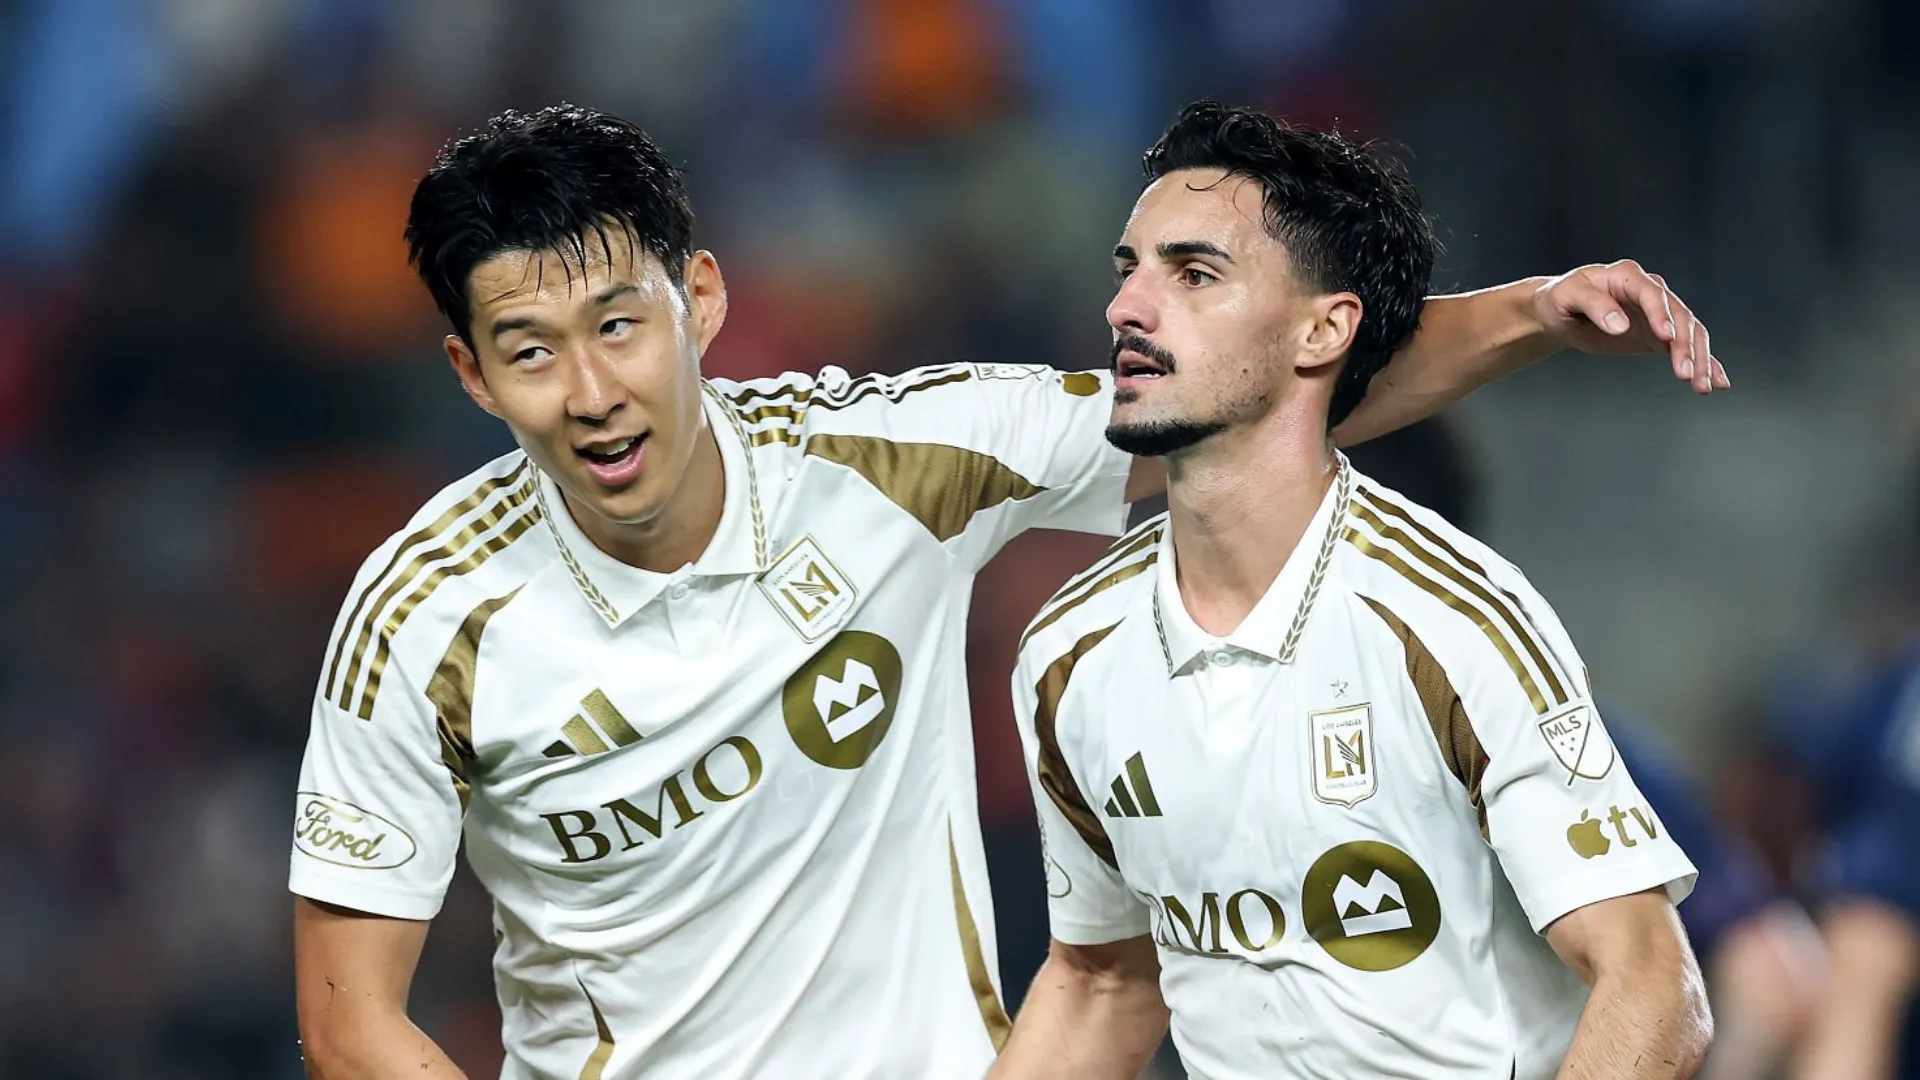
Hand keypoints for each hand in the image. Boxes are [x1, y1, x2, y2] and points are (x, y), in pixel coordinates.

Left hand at [1533, 260, 1728, 393]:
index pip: (1652, 294)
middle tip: (1685, 373)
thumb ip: (1594, 305)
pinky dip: (1706, 362)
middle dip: (1685, 345)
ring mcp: (1659, 312)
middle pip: (1679, 316)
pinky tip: (1717, 382)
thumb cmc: (1562, 299)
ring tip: (1702, 386)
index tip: (1665, 338)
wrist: (1561, 310)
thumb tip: (1620, 325)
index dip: (1661, 314)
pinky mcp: (1660, 333)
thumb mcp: (1568, 297)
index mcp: (1628, 276)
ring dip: (1699, 358)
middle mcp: (1650, 291)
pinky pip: (1688, 346)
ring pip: (1689, 333)